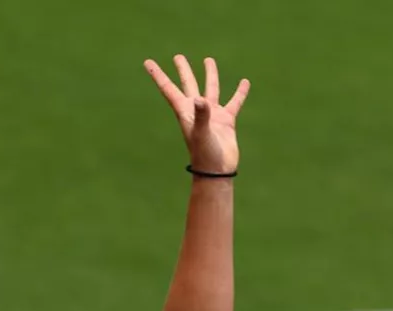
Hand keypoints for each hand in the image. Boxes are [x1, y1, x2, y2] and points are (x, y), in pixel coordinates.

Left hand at [144, 55, 249, 174]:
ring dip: (210, 75)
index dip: (158, 75)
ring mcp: (212, 115)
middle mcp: (196, 110)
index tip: (147, 62)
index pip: (169, 89)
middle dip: (183, 70)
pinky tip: (244, 82)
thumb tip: (202, 100)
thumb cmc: (205, 154)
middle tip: (178, 56)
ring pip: (210, 89)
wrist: (216, 172)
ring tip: (208, 60)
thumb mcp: (201, 133)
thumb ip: (201, 116)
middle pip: (188, 85)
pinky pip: (234, 102)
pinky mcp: (226, 121)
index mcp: (185, 111)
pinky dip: (239, 92)